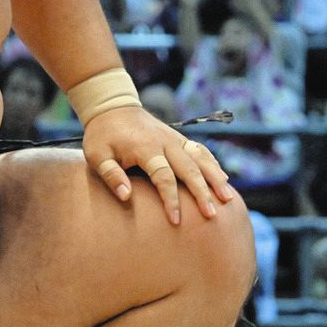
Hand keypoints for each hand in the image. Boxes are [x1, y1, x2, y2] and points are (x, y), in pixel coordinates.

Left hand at [83, 107, 233, 221]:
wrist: (112, 107)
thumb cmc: (102, 136)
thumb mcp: (97, 155)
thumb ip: (111, 175)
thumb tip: (126, 196)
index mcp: (146, 148)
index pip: (164, 177)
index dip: (170, 199)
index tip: (175, 220)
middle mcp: (165, 142)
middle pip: (190, 169)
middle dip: (202, 193)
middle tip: (212, 215)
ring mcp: (175, 139)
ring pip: (201, 159)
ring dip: (215, 179)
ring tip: (228, 199)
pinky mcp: (179, 138)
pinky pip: (201, 151)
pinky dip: (213, 164)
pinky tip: (223, 180)